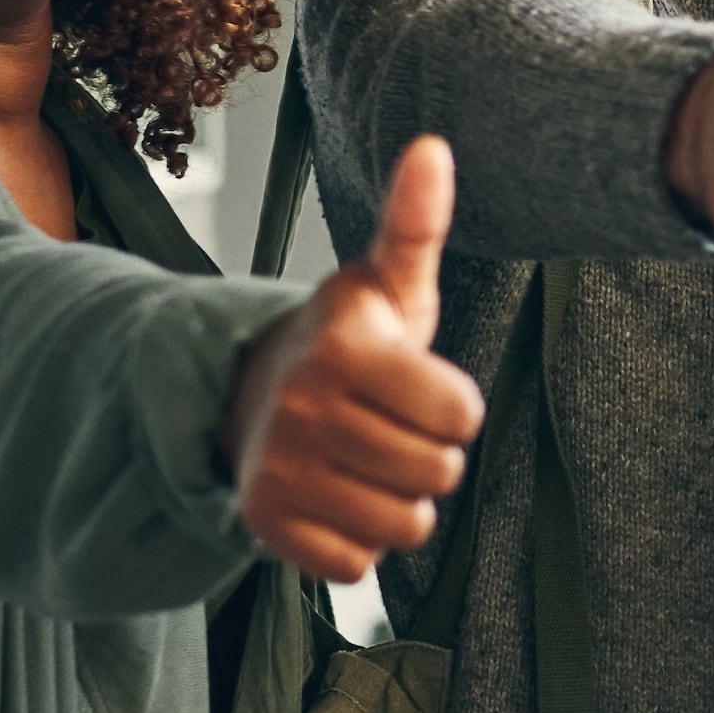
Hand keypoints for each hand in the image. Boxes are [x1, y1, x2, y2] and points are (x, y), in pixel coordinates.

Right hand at [225, 134, 488, 581]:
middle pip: (439, 474)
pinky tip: (335, 496)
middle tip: (388, 427)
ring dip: (398, 501)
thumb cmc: (347, 343)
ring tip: (364, 461)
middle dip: (430, 456)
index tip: (417, 387)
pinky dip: (356, 541)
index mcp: (345, 348)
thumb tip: (432, 147)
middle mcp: (304, 408)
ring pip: (404, 525)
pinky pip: (357, 565)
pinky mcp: (264, 524)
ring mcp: (279, 469)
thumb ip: (416, 224)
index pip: (463, 415)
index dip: (454, 406)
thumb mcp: (388, 284)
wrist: (249, 393)